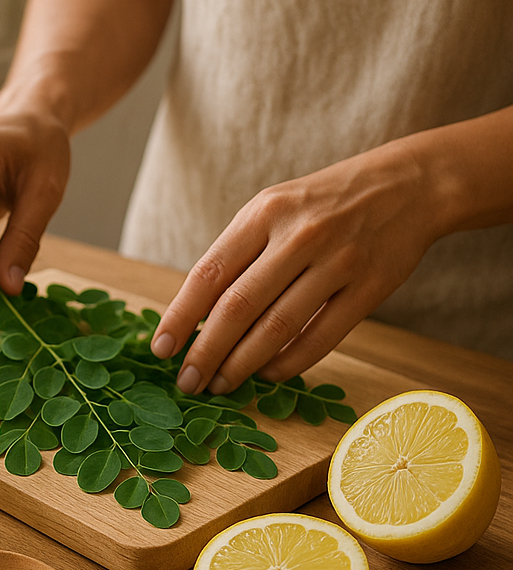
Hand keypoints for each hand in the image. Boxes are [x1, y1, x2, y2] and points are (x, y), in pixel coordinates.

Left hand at [150, 141, 440, 393]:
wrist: (407, 185)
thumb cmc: (322, 202)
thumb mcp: (272, 208)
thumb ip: (238, 253)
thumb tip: (196, 314)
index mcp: (263, 213)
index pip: (208, 273)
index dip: (180, 316)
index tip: (161, 348)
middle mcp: (297, 236)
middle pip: (238, 307)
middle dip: (206, 351)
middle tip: (188, 381)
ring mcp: (336, 262)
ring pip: (277, 328)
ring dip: (243, 364)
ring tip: (221, 384)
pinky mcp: (369, 288)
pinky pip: (321, 337)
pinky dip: (289, 363)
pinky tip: (268, 375)